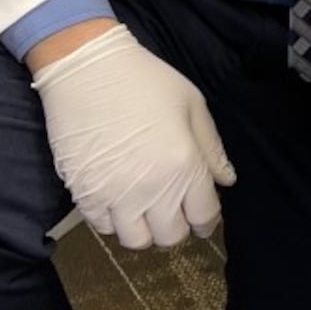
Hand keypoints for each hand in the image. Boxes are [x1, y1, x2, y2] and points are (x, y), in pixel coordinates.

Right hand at [31, 25, 235, 250]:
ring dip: (144, 228)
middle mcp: (151, 189)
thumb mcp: (192, 105)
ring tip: (143, 207)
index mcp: (184, 166)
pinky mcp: (83, 194)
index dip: (206, 219)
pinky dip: (113, 221)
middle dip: (177, 225)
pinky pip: (102, 228)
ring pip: (136, 240)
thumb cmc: (145, 81)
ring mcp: (114, 195)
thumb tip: (226, 182)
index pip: (204, 217)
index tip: (201, 213)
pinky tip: (117, 200)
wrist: (86, 69)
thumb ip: (212, 148)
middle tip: (172, 208)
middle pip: (171, 236)